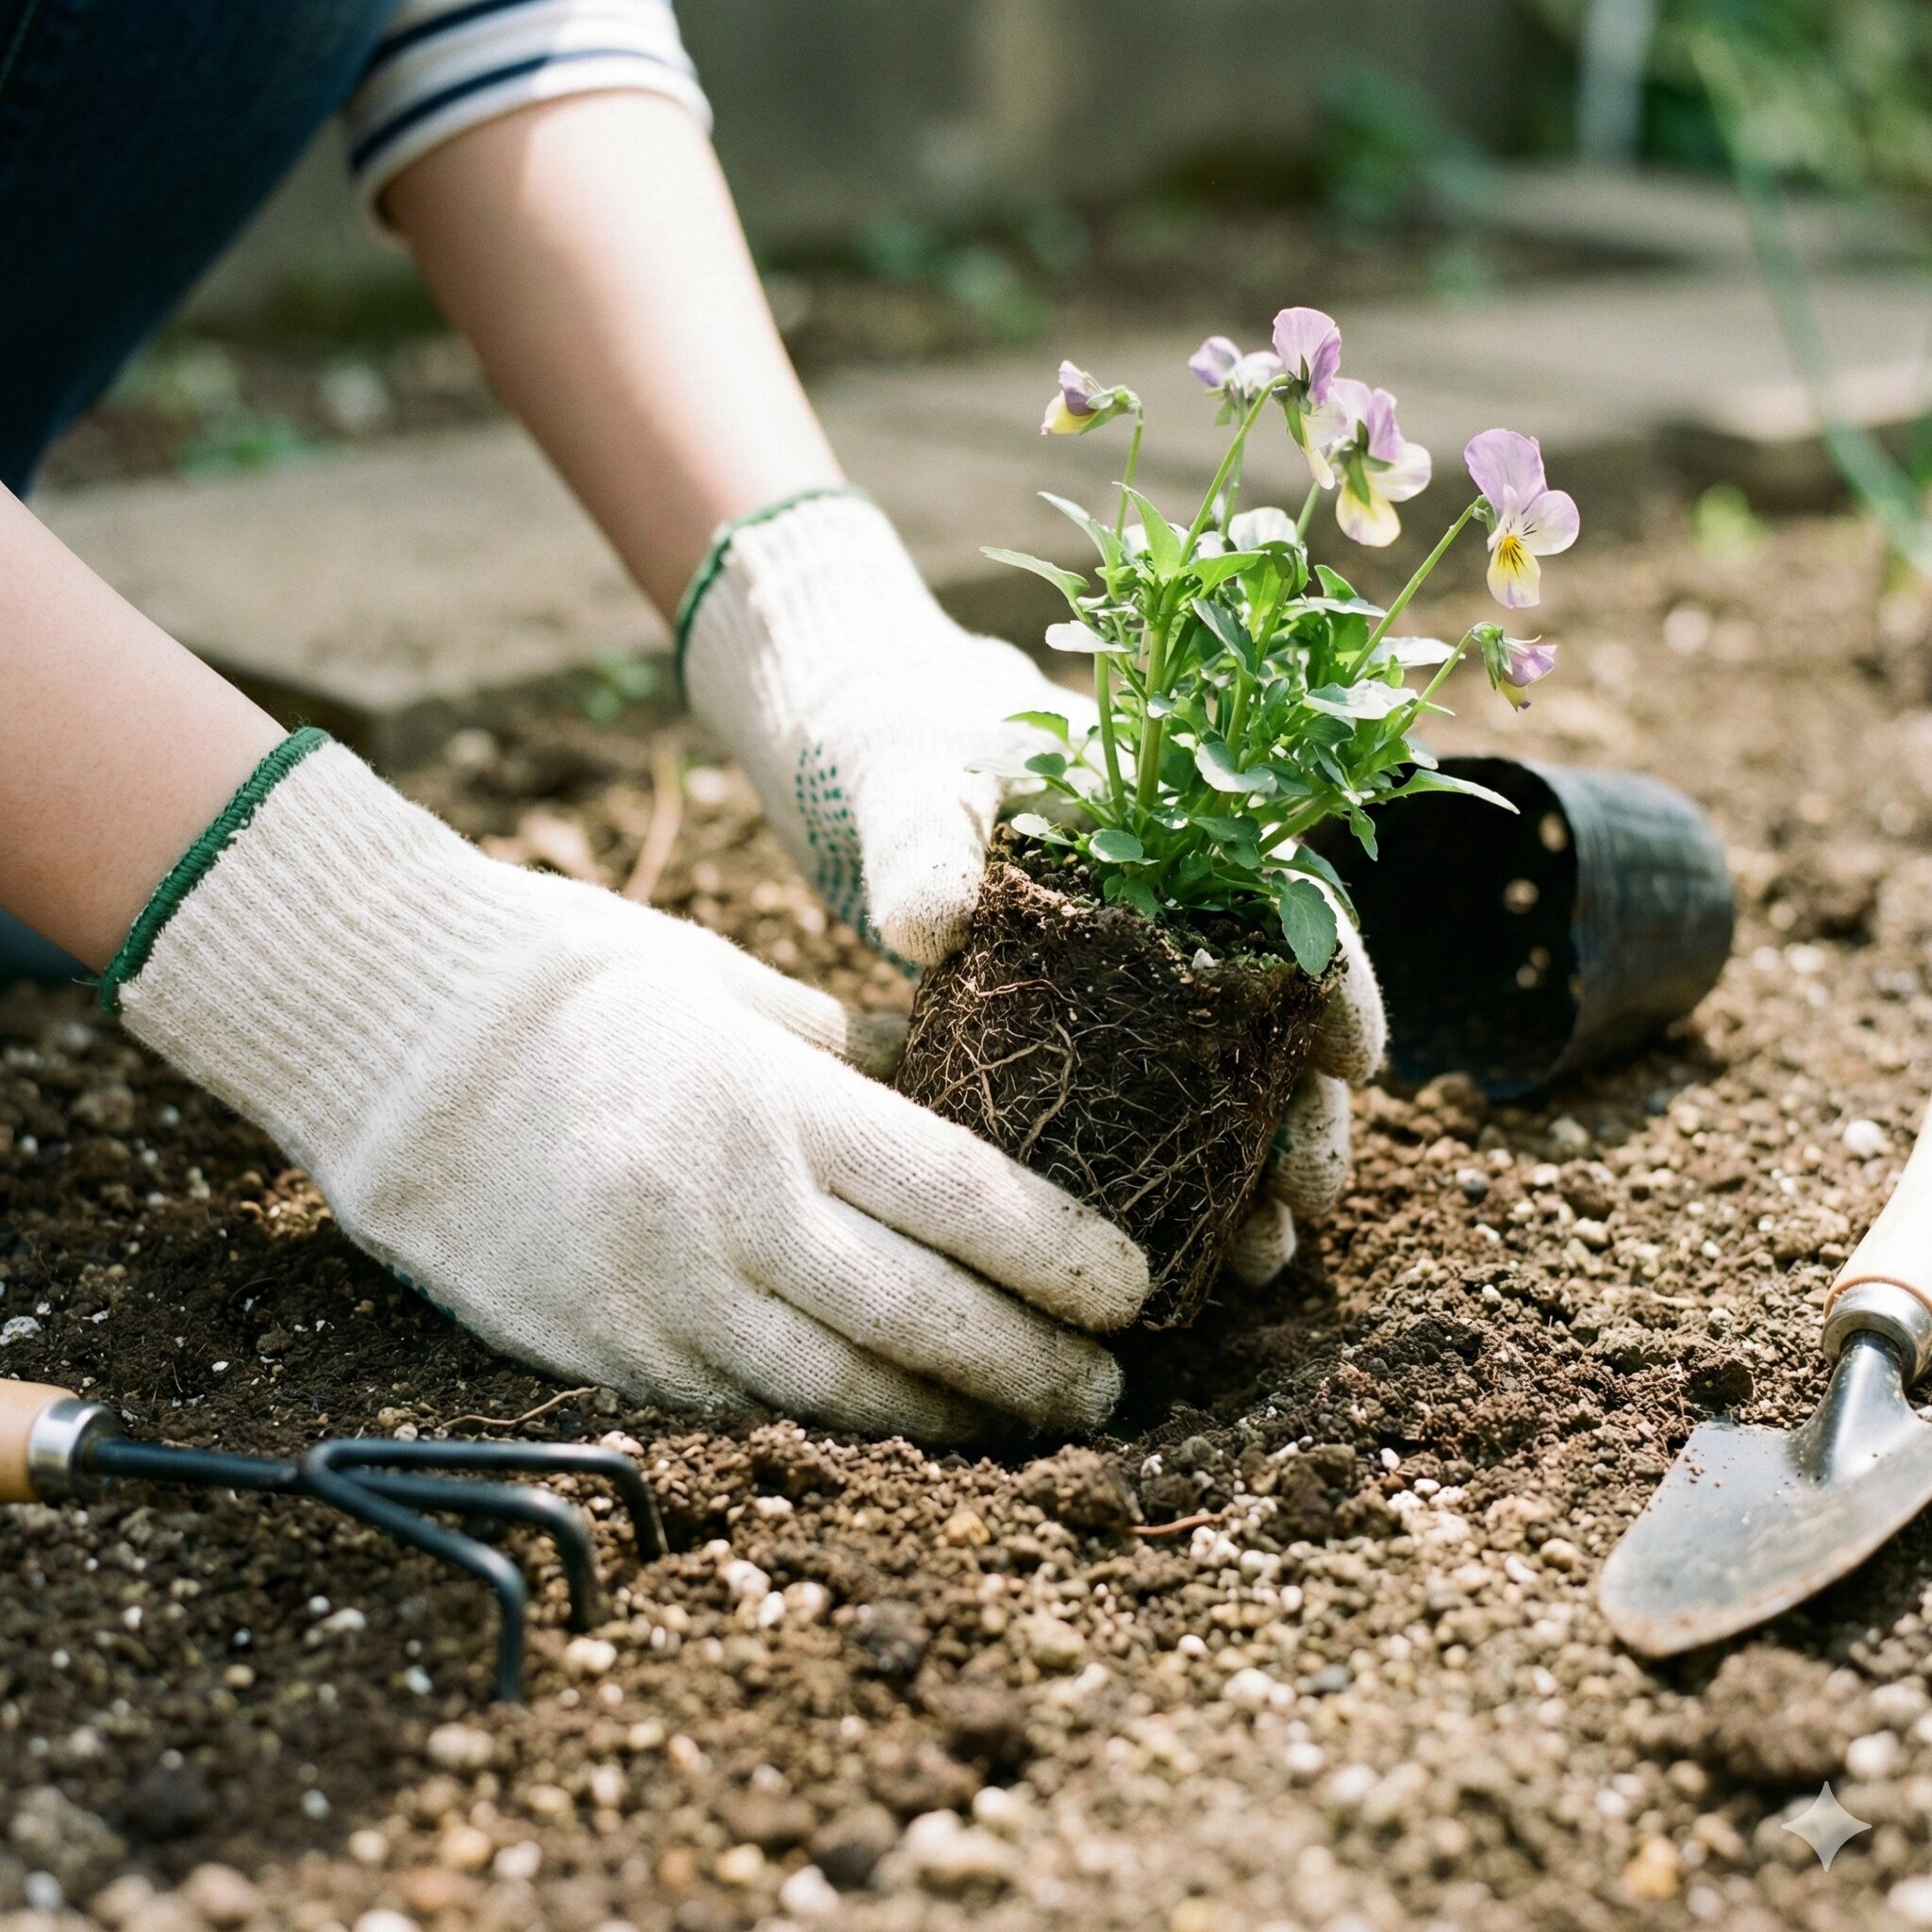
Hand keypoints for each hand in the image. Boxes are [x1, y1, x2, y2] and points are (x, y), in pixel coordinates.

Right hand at [109, 737, 1149, 1438]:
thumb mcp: (737, 988)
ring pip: (842, 1391)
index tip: (1138, 1285)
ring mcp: (661, 1294)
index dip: (1062, 1252)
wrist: (398, 1046)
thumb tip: (959, 1109)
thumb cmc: (585, 986)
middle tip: (1112, 1383)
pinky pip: (749, 1413)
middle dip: (1035, 1362)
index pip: (958, 1193)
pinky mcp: (607, 1353)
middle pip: (920, 1314)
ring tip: (1030, 1425)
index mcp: (772, 1098)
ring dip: (953, 1420)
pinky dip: (840, 1431)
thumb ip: (854, 1060)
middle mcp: (726, 1209)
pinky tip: (902, 1435)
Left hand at [683, 490, 1383, 1287]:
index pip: (1289, 900)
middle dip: (1304, 1115)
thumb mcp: (913, 775)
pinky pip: (1138, 1109)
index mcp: (1169, 833)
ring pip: (1221, 1081)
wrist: (864, 754)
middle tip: (1304, 1204)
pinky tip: (1173, 1250)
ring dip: (1248, 1168)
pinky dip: (1165, 1173)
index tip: (1356, 1063)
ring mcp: (1128, 980)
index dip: (1337, 979)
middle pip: (1274, 1020)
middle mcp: (1173, 914)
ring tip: (1255, 1262)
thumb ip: (920, 837)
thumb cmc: (907, 743)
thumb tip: (923, 926)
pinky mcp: (1076, 1031)